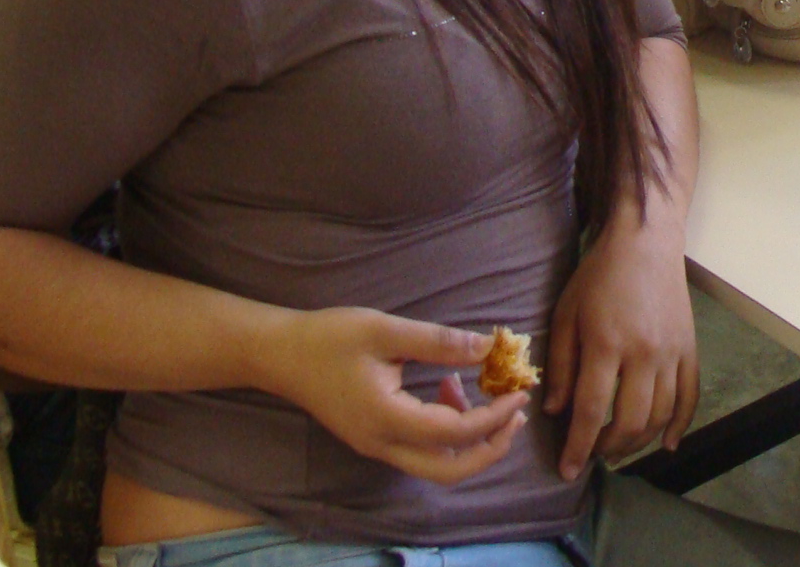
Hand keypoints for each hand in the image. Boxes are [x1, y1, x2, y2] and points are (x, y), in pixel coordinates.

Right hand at [266, 307, 528, 484]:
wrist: (280, 355)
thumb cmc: (329, 338)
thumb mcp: (386, 329)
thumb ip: (438, 342)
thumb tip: (488, 346)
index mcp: (387, 420)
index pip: (455, 434)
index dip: (494, 416)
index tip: (520, 390)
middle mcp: (383, 444)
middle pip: (449, 470)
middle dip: (491, 446)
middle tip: (517, 412)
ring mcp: (377, 446)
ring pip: (436, 464)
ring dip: (470, 438)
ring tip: (483, 390)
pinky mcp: (375, 438)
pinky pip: (421, 448)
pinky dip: (447, 427)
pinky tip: (448, 388)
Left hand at [544, 212, 698, 479]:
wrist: (646, 243)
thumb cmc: (598, 276)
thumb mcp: (566, 314)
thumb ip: (562, 365)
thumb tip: (556, 411)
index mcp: (607, 343)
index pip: (592, 410)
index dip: (578, 446)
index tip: (567, 471)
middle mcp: (644, 354)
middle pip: (631, 421)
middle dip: (608, 448)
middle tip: (592, 454)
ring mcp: (672, 353)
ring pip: (660, 416)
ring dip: (639, 442)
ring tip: (617, 449)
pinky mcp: (689, 349)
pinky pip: (689, 397)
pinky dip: (680, 425)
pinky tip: (667, 444)